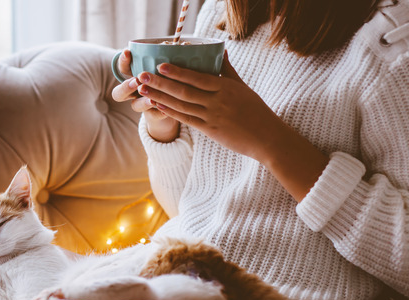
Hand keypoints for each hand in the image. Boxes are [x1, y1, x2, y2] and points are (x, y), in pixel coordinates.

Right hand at [111, 49, 179, 141]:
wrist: (175, 105)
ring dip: (143, 102)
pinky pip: (153, 116)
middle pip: (119, 93)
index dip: (123, 61)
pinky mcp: (152, 116)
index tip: (128, 52)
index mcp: (134, 76)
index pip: (122, 68)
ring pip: (135, 106)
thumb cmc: (170, 78)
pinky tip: (166, 110)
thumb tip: (182, 43)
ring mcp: (141, 105)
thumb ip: (168, 58)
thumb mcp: (168, 66)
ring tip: (152, 100)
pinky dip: (160, 112)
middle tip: (137, 80)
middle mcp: (134, 92)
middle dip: (126, 87)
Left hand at [137, 50, 327, 200]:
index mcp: (225, 87)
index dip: (177, 71)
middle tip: (142, 76)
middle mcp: (217, 101)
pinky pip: (187, 120)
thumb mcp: (243, 87)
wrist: (266, 137)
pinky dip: (172, 112)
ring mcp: (212, 117)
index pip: (196, 77)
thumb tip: (220, 52)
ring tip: (144, 91)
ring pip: (182, 106)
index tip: (160, 65)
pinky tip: (158, 106)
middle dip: (161, 83)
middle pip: (183, 91)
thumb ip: (228, 71)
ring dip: (160, 97)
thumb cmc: (256, 110)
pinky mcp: (210, 131)